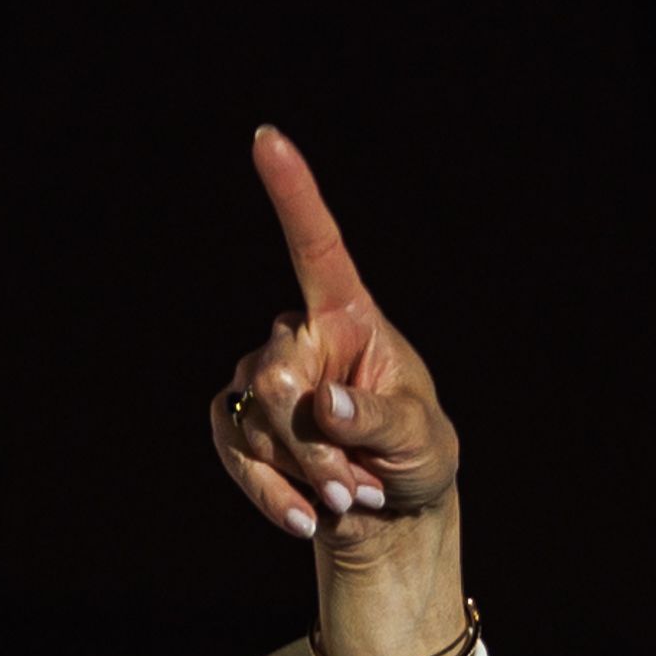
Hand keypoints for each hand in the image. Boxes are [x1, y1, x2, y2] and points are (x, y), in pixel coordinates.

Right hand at [211, 129, 463, 655]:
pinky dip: (270, 492)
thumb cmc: (417, 458)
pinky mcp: (239, 422)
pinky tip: (306, 518)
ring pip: (255, 420)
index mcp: (349, 316)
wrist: (389, 515)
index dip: (292, 192)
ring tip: (348, 496)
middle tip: (356, 485)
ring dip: (303, 474)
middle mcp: (299, 337)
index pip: (316, 245)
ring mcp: (263, 377)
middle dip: (314, 445)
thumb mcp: (422, 440)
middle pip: (275, 376)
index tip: (267, 137)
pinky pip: (233, 447)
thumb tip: (328, 406)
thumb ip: (380, 421)